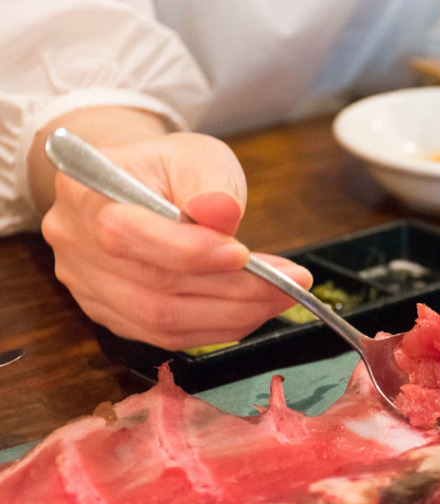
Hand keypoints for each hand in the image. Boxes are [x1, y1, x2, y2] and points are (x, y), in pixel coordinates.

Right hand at [41, 132, 311, 349]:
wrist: (139, 187)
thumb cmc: (168, 168)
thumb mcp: (196, 155)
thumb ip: (210, 182)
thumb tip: (222, 213)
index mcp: (84, 190)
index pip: (126, 233)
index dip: (187, 251)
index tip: (245, 254)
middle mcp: (74, 243)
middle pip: (153, 287)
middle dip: (233, 289)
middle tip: (290, 282)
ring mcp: (87, 286)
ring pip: (162, 321)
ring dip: (233, 314)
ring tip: (282, 297)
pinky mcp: (111, 314)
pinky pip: (166, 336)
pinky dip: (218, 327)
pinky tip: (254, 310)